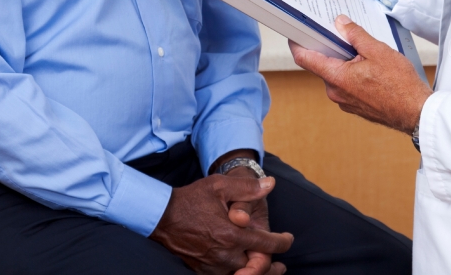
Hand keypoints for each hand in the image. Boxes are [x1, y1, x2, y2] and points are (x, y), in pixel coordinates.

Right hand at [150, 175, 292, 274]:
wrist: (162, 217)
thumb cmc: (191, 199)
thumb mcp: (219, 186)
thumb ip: (247, 187)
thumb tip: (271, 183)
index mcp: (232, 234)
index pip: (267, 244)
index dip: (283, 242)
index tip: (288, 239)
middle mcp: (225, 254)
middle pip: (257, 265)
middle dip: (271, 264)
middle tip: (282, 266)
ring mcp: (213, 265)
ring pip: (242, 274)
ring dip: (255, 272)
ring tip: (269, 271)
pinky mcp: (203, 271)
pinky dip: (237, 274)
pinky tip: (242, 270)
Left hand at [290, 15, 432, 134]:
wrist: (416, 112)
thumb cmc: (400, 86)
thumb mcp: (378, 51)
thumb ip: (355, 35)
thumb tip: (340, 23)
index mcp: (337, 78)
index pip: (305, 59)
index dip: (297, 43)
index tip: (295, 32)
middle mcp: (336, 92)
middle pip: (323, 65)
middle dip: (332, 50)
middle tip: (346, 37)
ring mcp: (344, 101)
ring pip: (336, 75)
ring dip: (345, 63)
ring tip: (366, 56)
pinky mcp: (354, 106)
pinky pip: (346, 85)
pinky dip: (352, 74)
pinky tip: (370, 70)